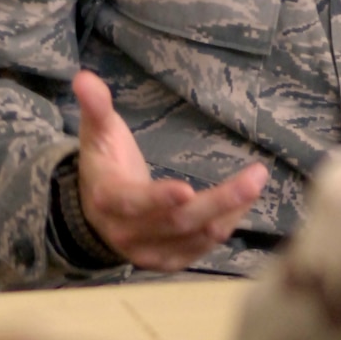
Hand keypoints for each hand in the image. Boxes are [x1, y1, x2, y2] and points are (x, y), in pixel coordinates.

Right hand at [72, 70, 267, 272]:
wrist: (96, 212)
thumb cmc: (104, 164)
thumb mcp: (97, 133)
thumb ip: (95, 107)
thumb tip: (84, 78)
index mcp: (108, 200)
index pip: (133, 203)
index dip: (159, 199)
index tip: (187, 189)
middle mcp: (127, 233)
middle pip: (177, 222)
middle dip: (219, 201)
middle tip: (255, 177)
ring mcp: (149, 253)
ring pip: (195, 237)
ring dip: (230, 212)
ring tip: (257, 182)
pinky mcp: (168, 261)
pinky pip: (202, 248)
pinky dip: (226, 225)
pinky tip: (244, 202)